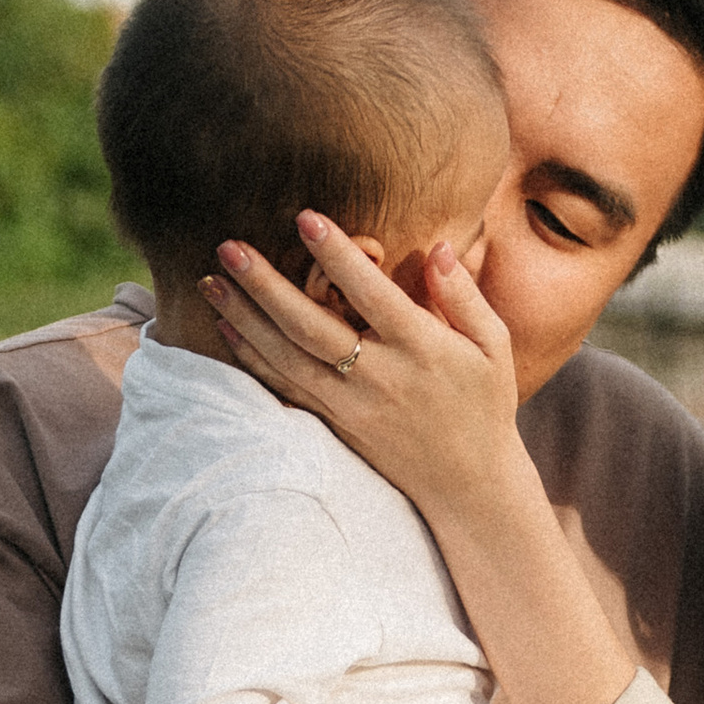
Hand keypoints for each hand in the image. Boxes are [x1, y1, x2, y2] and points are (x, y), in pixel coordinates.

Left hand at [203, 215, 528, 533]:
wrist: (469, 485)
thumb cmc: (484, 404)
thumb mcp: (493, 346)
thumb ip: (464, 295)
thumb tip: (435, 247)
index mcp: (422, 349)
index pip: (371, 295)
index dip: (337, 256)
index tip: (305, 218)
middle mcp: (381, 378)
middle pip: (310, 328)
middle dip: (265, 286)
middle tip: (228, 248)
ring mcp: (351, 406)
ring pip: (286, 359)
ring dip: (244, 319)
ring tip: (210, 281)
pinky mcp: (335, 426)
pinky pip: (285, 388)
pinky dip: (252, 358)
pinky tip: (227, 327)